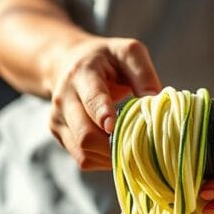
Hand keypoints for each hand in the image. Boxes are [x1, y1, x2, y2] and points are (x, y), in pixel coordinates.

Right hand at [48, 37, 160, 169]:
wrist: (69, 63)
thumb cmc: (106, 59)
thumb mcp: (126, 52)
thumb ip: (142, 72)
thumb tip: (155, 99)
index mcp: (82, 74)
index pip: (92, 98)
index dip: (103, 114)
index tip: (114, 127)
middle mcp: (64, 98)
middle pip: (85, 134)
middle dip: (114, 146)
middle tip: (141, 147)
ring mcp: (58, 119)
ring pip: (84, 152)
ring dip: (110, 157)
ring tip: (131, 148)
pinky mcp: (59, 134)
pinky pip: (83, 159)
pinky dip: (103, 161)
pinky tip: (116, 150)